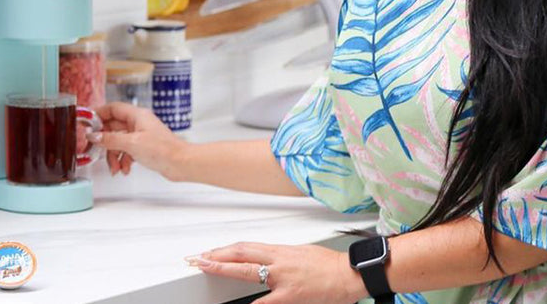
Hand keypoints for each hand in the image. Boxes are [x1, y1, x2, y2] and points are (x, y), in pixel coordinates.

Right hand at [91, 102, 188, 179]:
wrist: (180, 164)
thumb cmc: (162, 150)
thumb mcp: (131, 143)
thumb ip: (110, 139)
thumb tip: (94, 136)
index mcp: (136, 115)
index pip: (112, 108)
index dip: (99, 114)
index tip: (87, 124)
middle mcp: (138, 123)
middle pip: (113, 127)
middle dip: (105, 142)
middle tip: (95, 150)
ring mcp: (141, 135)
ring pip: (119, 142)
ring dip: (114, 155)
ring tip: (115, 168)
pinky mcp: (144, 147)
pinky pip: (126, 151)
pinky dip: (123, 160)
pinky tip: (124, 169)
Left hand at [186, 242, 366, 303]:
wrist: (350, 273)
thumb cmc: (329, 265)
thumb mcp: (301, 253)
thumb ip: (280, 258)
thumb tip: (265, 262)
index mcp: (280, 250)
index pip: (245, 247)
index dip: (224, 249)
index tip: (210, 252)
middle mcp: (278, 261)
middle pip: (240, 254)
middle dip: (216, 255)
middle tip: (197, 258)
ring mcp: (282, 278)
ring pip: (247, 271)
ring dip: (224, 269)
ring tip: (206, 268)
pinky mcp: (291, 295)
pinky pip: (266, 301)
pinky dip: (253, 302)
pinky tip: (240, 303)